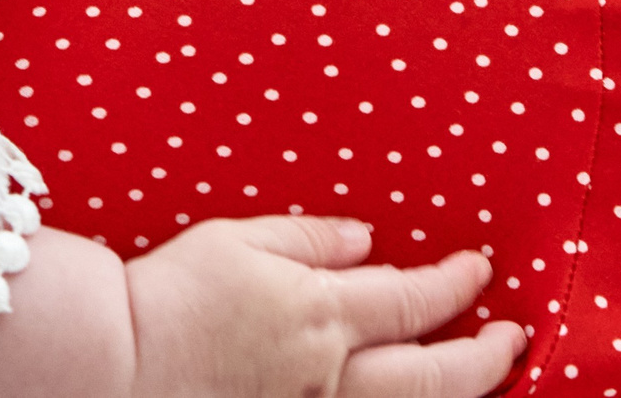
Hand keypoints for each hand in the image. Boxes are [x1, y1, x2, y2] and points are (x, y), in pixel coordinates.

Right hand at [127, 217, 524, 397]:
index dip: (457, 286)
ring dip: (453, 394)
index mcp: (322, 314)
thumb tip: (366, 240)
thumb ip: (309, 239)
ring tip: (482, 379)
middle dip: (485, 358)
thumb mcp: (239, 241)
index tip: (481, 271)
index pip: (415, 302)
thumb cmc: (166, 294)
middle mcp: (328, 376)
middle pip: (434, 377)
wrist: (108, 365)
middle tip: (512, 338)